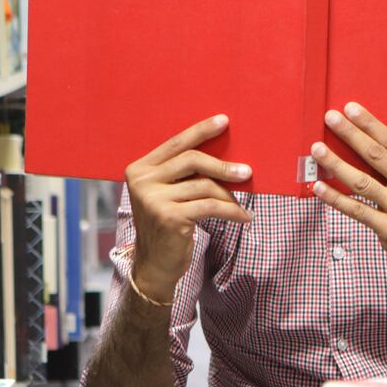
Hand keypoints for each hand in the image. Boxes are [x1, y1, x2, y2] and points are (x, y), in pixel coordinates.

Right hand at [123, 115, 251, 303]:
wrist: (154, 265)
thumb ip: (183, 174)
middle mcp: (142, 182)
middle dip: (223, 165)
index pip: (175, 144)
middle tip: (247, 172)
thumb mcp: (167, 195)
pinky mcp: (170, 218)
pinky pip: (211, 206)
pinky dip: (232, 211)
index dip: (201, 131)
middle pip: (192, 160)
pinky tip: (245, 217)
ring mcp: (154, 200)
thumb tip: (225, 154)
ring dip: (230, 195)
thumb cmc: (167, 225)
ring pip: (205, 186)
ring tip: (244, 204)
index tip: (224, 121)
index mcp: (139, 169)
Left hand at [310, 102, 386, 301]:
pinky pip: (356, 210)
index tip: (351, 110)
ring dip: (336, 163)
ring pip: (361, 181)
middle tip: (330, 118)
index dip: (370, 124)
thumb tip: (367, 149)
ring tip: (317, 150)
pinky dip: (335, 198)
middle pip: (376, 155)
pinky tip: (319, 187)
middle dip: (350, 134)